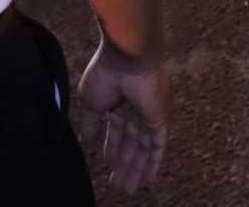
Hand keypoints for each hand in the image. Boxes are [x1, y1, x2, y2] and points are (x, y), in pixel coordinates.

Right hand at [77, 36, 169, 193]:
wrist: (126, 58)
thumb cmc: (106, 73)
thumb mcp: (90, 103)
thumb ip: (90, 124)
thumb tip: (88, 142)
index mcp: (118, 104)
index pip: (116, 134)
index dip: (111, 153)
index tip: (107, 170)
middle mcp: (135, 110)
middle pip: (131, 145)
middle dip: (124, 166)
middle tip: (118, 186)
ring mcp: (148, 115)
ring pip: (143, 149)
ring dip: (137, 169)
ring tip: (129, 189)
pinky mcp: (159, 118)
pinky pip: (158, 145)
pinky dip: (155, 162)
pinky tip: (149, 178)